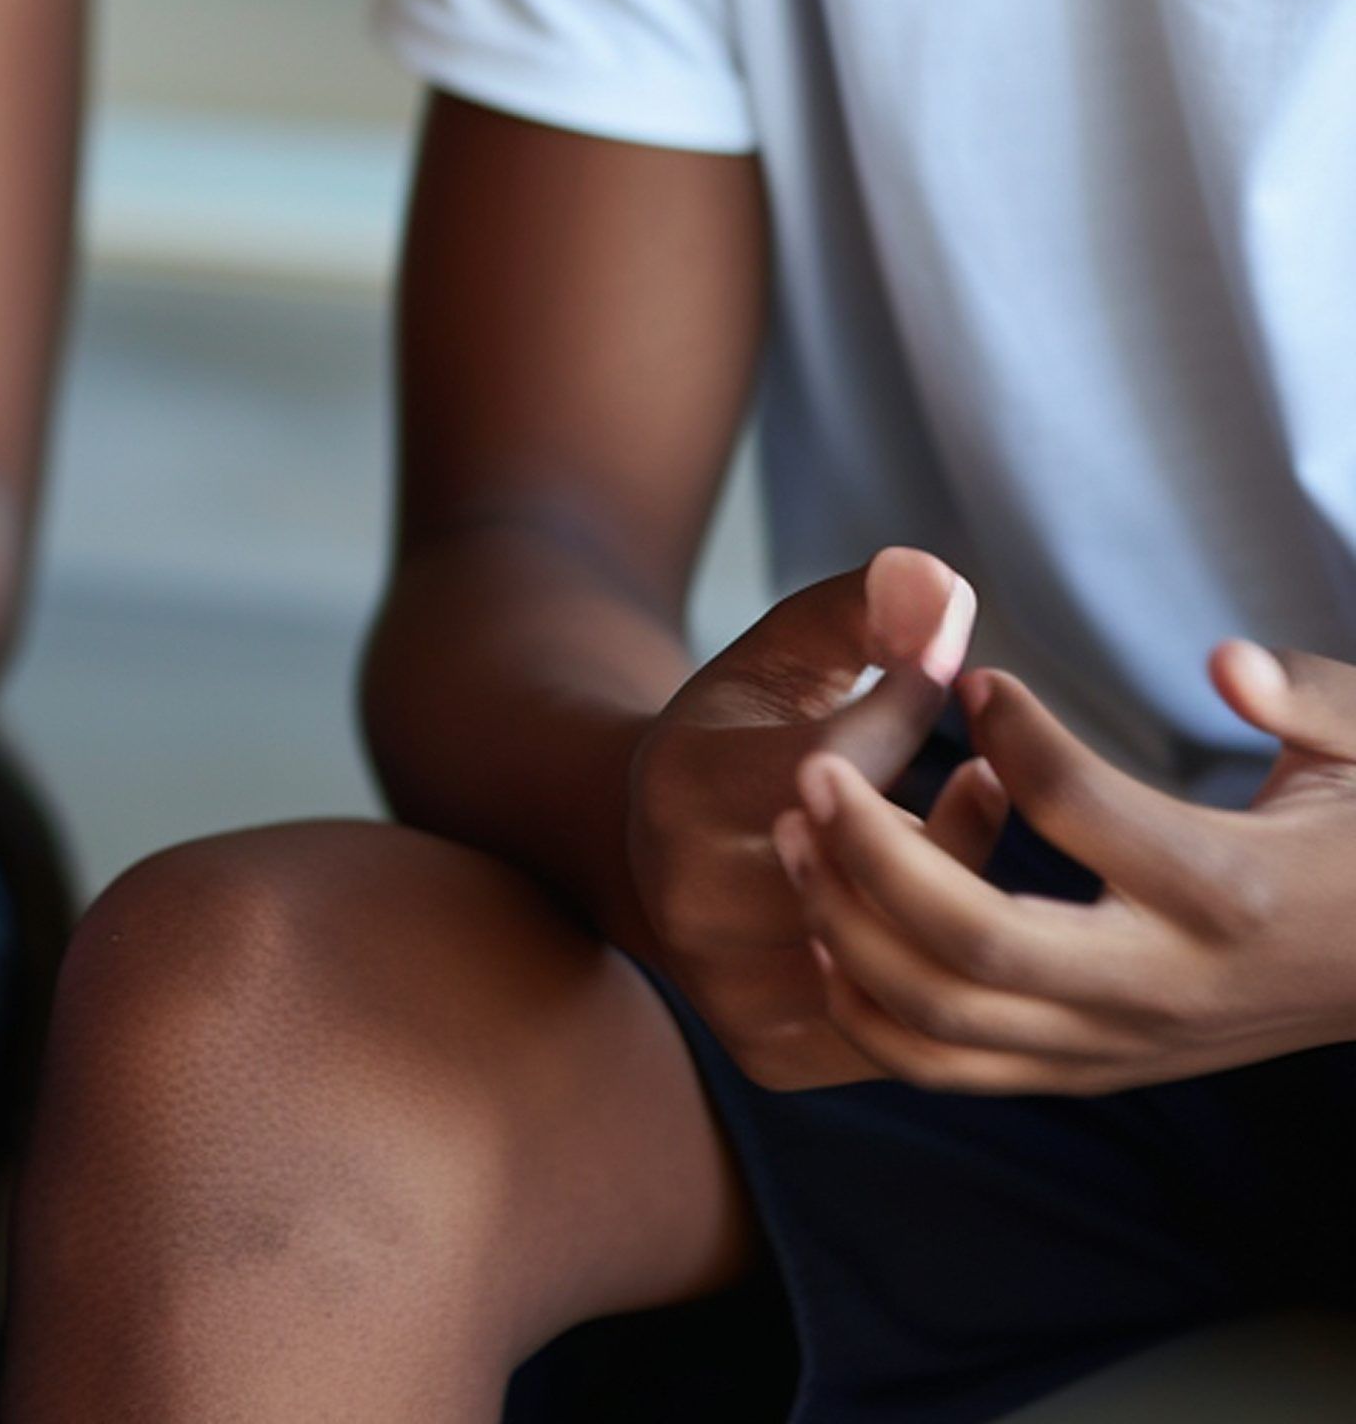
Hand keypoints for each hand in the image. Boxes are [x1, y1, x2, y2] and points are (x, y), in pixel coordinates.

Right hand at [626, 547, 976, 1088]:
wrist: (643, 851)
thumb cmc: (743, 734)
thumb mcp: (783, 655)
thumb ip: (862, 610)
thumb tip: (940, 583)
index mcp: (683, 785)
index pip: (837, 760)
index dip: (914, 711)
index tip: (955, 680)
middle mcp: (688, 895)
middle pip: (872, 872)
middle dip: (951, 824)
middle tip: (990, 781)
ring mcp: (724, 983)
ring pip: (892, 957)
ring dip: (956, 900)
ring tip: (970, 832)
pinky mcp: (769, 1051)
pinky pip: (896, 1029)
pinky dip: (936, 972)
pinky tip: (946, 919)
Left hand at [778, 642, 1355, 1093]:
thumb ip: (1307, 696)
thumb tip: (1224, 662)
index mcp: (1230, 889)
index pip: (1078, 807)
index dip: (1009, 728)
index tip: (971, 675)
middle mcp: (1166, 984)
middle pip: (979, 939)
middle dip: (873, 852)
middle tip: (811, 772)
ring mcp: (1120, 1043)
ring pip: (944, 1015)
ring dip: (847, 927)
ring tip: (793, 833)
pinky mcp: (1088, 1070)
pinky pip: (948, 1068)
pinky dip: (868, 1012)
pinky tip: (825, 928)